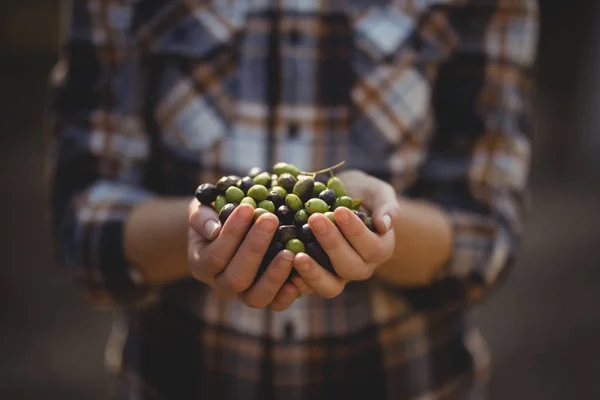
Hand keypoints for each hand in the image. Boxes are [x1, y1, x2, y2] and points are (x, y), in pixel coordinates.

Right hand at [187, 199, 299, 310]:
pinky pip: (276, 304)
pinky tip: (298, 277)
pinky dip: (287, 295)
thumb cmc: (215, 216)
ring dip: (273, 276)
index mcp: (202, 265)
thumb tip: (214, 229)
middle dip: (255, 247)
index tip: (247, 207)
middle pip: (236, 278)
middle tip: (270, 219)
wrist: (228, 232)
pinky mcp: (266, 298)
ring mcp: (244, 295)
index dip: (231, 233)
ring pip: (256, 297)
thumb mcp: (202, 211)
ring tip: (289, 252)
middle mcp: (221, 285)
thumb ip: (201, 218)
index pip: (215, 255)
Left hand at [290, 170, 400, 298]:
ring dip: (313, 272)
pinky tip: (285, 266)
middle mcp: (361, 267)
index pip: (371, 246)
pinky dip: (296, 282)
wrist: (339, 200)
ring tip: (297, 255)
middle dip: (332, 243)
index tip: (340, 210)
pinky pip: (307, 289)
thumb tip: (387, 224)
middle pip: (350, 267)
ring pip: (330, 286)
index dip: (356, 231)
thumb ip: (387, 205)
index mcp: (380, 249)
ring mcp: (338, 277)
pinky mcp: (315, 279)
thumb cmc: (360, 193)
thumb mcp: (377, 192)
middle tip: (315, 219)